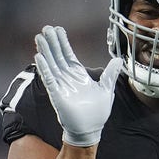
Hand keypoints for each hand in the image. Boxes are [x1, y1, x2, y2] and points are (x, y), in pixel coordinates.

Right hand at [34, 26, 122, 146]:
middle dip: (52, 42)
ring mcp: (61, 86)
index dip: (63, 42)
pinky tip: (39, 57)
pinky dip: (44, 68)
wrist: (90, 130)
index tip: (58, 29)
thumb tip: (119, 60)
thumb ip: (110, 74)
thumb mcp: (107, 89)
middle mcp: (68, 79)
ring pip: (51, 65)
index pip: (69, 55)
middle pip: (58, 56)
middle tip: (46, 28)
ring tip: (39, 37)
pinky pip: (49, 79)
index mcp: (79, 76)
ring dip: (45, 51)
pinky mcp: (57, 95)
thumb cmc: (97, 112)